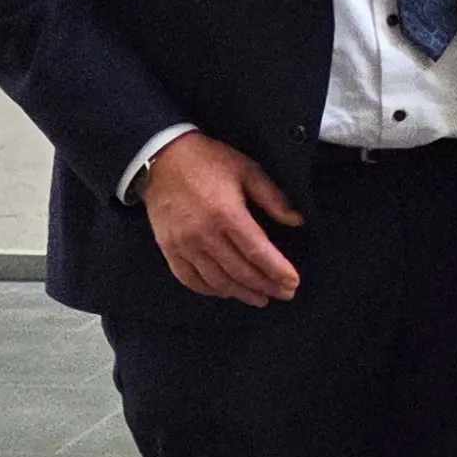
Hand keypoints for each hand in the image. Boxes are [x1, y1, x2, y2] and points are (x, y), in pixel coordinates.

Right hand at [142, 131, 304, 306]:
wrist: (160, 157)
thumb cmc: (208, 161)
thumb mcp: (247, 170)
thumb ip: (273, 198)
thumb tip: (296, 221)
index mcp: (227, 214)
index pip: (257, 252)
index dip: (277, 270)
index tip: (293, 282)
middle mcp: (204, 235)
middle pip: (240, 271)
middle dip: (266, 285)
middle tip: (284, 294)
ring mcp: (183, 245)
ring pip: (216, 280)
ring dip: (241, 293)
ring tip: (260, 298)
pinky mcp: (168, 248)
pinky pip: (189, 278)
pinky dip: (209, 290)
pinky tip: (225, 292)